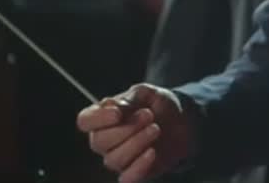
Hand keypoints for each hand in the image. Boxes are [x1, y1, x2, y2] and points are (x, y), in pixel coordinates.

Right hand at [76, 84, 193, 182]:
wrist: (184, 121)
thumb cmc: (159, 105)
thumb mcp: (147, 94)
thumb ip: (129, 98)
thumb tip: (110, 105)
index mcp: (103, 117)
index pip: (85, 121)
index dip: (98, 119)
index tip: (117, 113)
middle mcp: (105, 140)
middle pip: (99, 142)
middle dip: (126, 128)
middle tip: (149, 115)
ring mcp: (118, 157)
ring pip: (113, 160)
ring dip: (137, 143)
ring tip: (155, 129)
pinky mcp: (133, 172)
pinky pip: (126, 178)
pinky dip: (139, 166)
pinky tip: (152, 152)